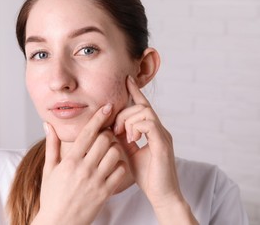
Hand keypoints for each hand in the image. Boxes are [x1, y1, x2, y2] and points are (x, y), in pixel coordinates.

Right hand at [33, 104, 125, 224]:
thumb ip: (52, 145)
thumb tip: (48, 125)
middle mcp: (84, 169)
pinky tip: (113, 167)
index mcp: (70, 161)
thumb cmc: (51, 196)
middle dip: (107, 134)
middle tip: (106, 135)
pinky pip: (121, 172)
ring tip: (109, 151)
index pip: (88, 133)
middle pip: (105, 140)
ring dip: (115, 149)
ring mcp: (96, 181)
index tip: (108, 106)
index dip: (99, 117)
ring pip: (115, 154)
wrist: (58, 223)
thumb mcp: (49, 169)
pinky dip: (120, 166)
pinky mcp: (105, 193)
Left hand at [114, 76, 197, 223]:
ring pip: (145, 112)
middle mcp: (159, 129)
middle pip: (141, 106)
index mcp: (152, 131)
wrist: (162, 195)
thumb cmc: (146, 175)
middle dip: (124, 113)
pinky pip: (149, 124)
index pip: (143, 106)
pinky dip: (136, 128)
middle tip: (115, 129)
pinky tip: (132, 140)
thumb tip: (111, 127)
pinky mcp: (163, 143)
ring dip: (129, 121)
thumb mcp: (130, 152)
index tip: (127, 79)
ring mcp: (163, 135)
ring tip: (124, 136)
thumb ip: (123, 138)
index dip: (135, 91)